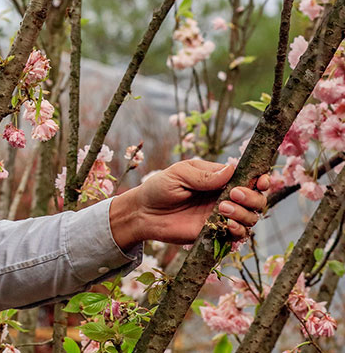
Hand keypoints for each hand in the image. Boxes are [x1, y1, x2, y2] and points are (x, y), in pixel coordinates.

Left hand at [110, 159, 269, 247]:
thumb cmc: (159, 188)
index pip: (249, 178)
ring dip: (244, 213)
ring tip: (222, 208)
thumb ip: (205, 175)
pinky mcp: (216, 233)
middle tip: (234, 194)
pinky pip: (238, 235)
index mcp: (219, 179)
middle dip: (253, 197)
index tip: (260, 180)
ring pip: (251, 217)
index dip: (260, 179)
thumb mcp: (179, 174)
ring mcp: (223, 216)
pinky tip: (226, 225)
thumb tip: (231, 169)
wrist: (144, 213)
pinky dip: (239, 230)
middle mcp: (225, 197)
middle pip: (257, 199)